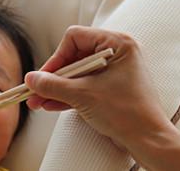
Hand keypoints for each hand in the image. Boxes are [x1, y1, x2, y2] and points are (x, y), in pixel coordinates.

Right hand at [25, 25, 171, 148]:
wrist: (149, 141)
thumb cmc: (125, 113)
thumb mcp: (83, 96)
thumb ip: (53, 85)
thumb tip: (30, 79)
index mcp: (117, 43)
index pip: (75, 38)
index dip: (56, 57)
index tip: (43, 77)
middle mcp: (116, 52)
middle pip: (74, 56)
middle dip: (53, 77)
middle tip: (35, 92)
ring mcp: (114, 70)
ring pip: (77, 73)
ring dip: (57, 88)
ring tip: (38, 103)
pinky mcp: (111, 87)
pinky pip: (84, 85)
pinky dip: (68, 94)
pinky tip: (50, 105)